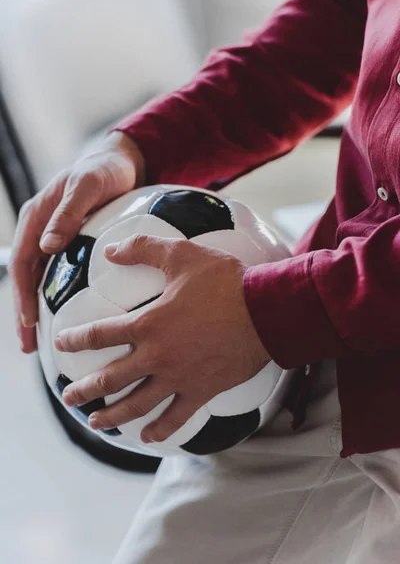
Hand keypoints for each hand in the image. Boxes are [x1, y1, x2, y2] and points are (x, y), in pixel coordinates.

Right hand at [9, 131, 144, 352]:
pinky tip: (74, 317)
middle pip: (28, 278)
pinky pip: (63, 274)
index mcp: (36, 218)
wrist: (121, 162)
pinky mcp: (73, 244)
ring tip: (48, 341)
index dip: (22, 294)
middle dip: (26, 312)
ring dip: (42, 308)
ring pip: (43, 279)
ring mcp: (56, 238)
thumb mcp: (87, 186)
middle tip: (29, 346)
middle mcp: (41, 230)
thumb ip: (67, 213)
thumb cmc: (103, 170)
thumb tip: (47, 247)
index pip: (22, 263)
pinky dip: (63, 296)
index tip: (28, 322)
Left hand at [56, 236, 270, 443]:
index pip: (101, 334)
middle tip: (69, 397)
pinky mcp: (201, 389)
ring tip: (95, 422)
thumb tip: (112, 251)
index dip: (77, 340)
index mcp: (148, 323)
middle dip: (85, 389)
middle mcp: (157, 355)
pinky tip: (147, 436)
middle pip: (111, 378)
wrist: (265, 311)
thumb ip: (143, 248)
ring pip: (137, 403)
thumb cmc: (224, 281)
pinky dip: (160, 429)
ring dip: (112, 414)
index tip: (62, 346)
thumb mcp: (181, 254)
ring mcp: (179, 377)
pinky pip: (176, 416)